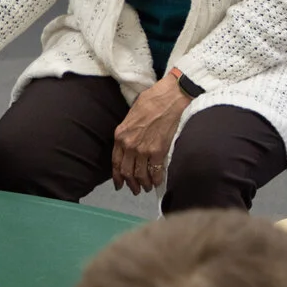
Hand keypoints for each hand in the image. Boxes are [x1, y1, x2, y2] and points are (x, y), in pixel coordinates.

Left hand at [111, 74, 190, 193]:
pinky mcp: (158, 151)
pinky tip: (158, 182)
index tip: (119, 184)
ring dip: (143, 184)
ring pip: (140, 174)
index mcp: (120, 135)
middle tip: (135, 189)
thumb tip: (131, 141)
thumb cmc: (153, 100)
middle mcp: (129, 145)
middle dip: (130, 184)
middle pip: (127, 172)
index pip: (115, 162)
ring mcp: (143, 149)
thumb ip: (128, 131)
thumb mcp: (132, 114)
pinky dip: (156, 180)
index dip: (117, 176)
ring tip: (146, 188)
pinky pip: (155, 171)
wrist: (170, 97)